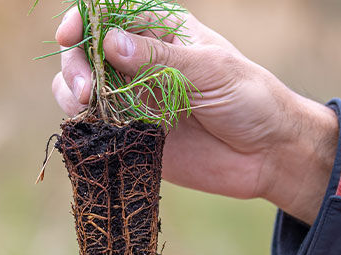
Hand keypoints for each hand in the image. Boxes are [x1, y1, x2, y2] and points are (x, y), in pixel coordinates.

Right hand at [52, 7, 338, 223]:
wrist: (269, 154)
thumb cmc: (251, 100)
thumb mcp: (211, 71)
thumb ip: (160, 59)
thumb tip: (109, 42)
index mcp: (164, 32)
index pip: (111, 15)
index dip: (84, 21)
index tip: (71, 36)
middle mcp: (143, 62)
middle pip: (88, 51)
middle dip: (76, 64)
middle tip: (88, 89)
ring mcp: (137, 99)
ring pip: (85, 87)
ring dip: (73, 93)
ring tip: (87, 107)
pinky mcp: (136, 135)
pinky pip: (98, 125)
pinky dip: (85, 124)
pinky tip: (91, 126)